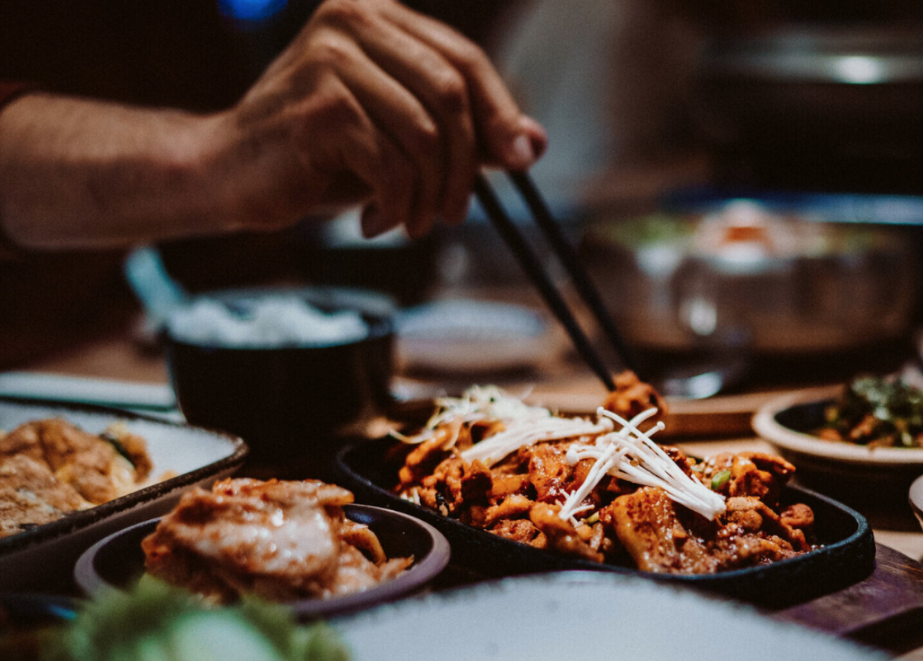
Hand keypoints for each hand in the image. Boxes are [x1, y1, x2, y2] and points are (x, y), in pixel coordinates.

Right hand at [204, 0, 546, 238]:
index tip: (521, 161)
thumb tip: (534, 144)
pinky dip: (397, 206)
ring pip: (425, 136)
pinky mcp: (320, 107)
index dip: (500, 114)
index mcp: (376, 14)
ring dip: (430, 195)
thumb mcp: (400, 139)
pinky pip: (392, 166)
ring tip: (414, 221)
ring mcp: (331, 59)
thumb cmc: (319, 156)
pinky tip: (375, 220)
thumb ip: (463, 135)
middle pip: (452, 95)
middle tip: (456, 212)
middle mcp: (352, 21)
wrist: (229, 174)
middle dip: (466, 166)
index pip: (464, 60)